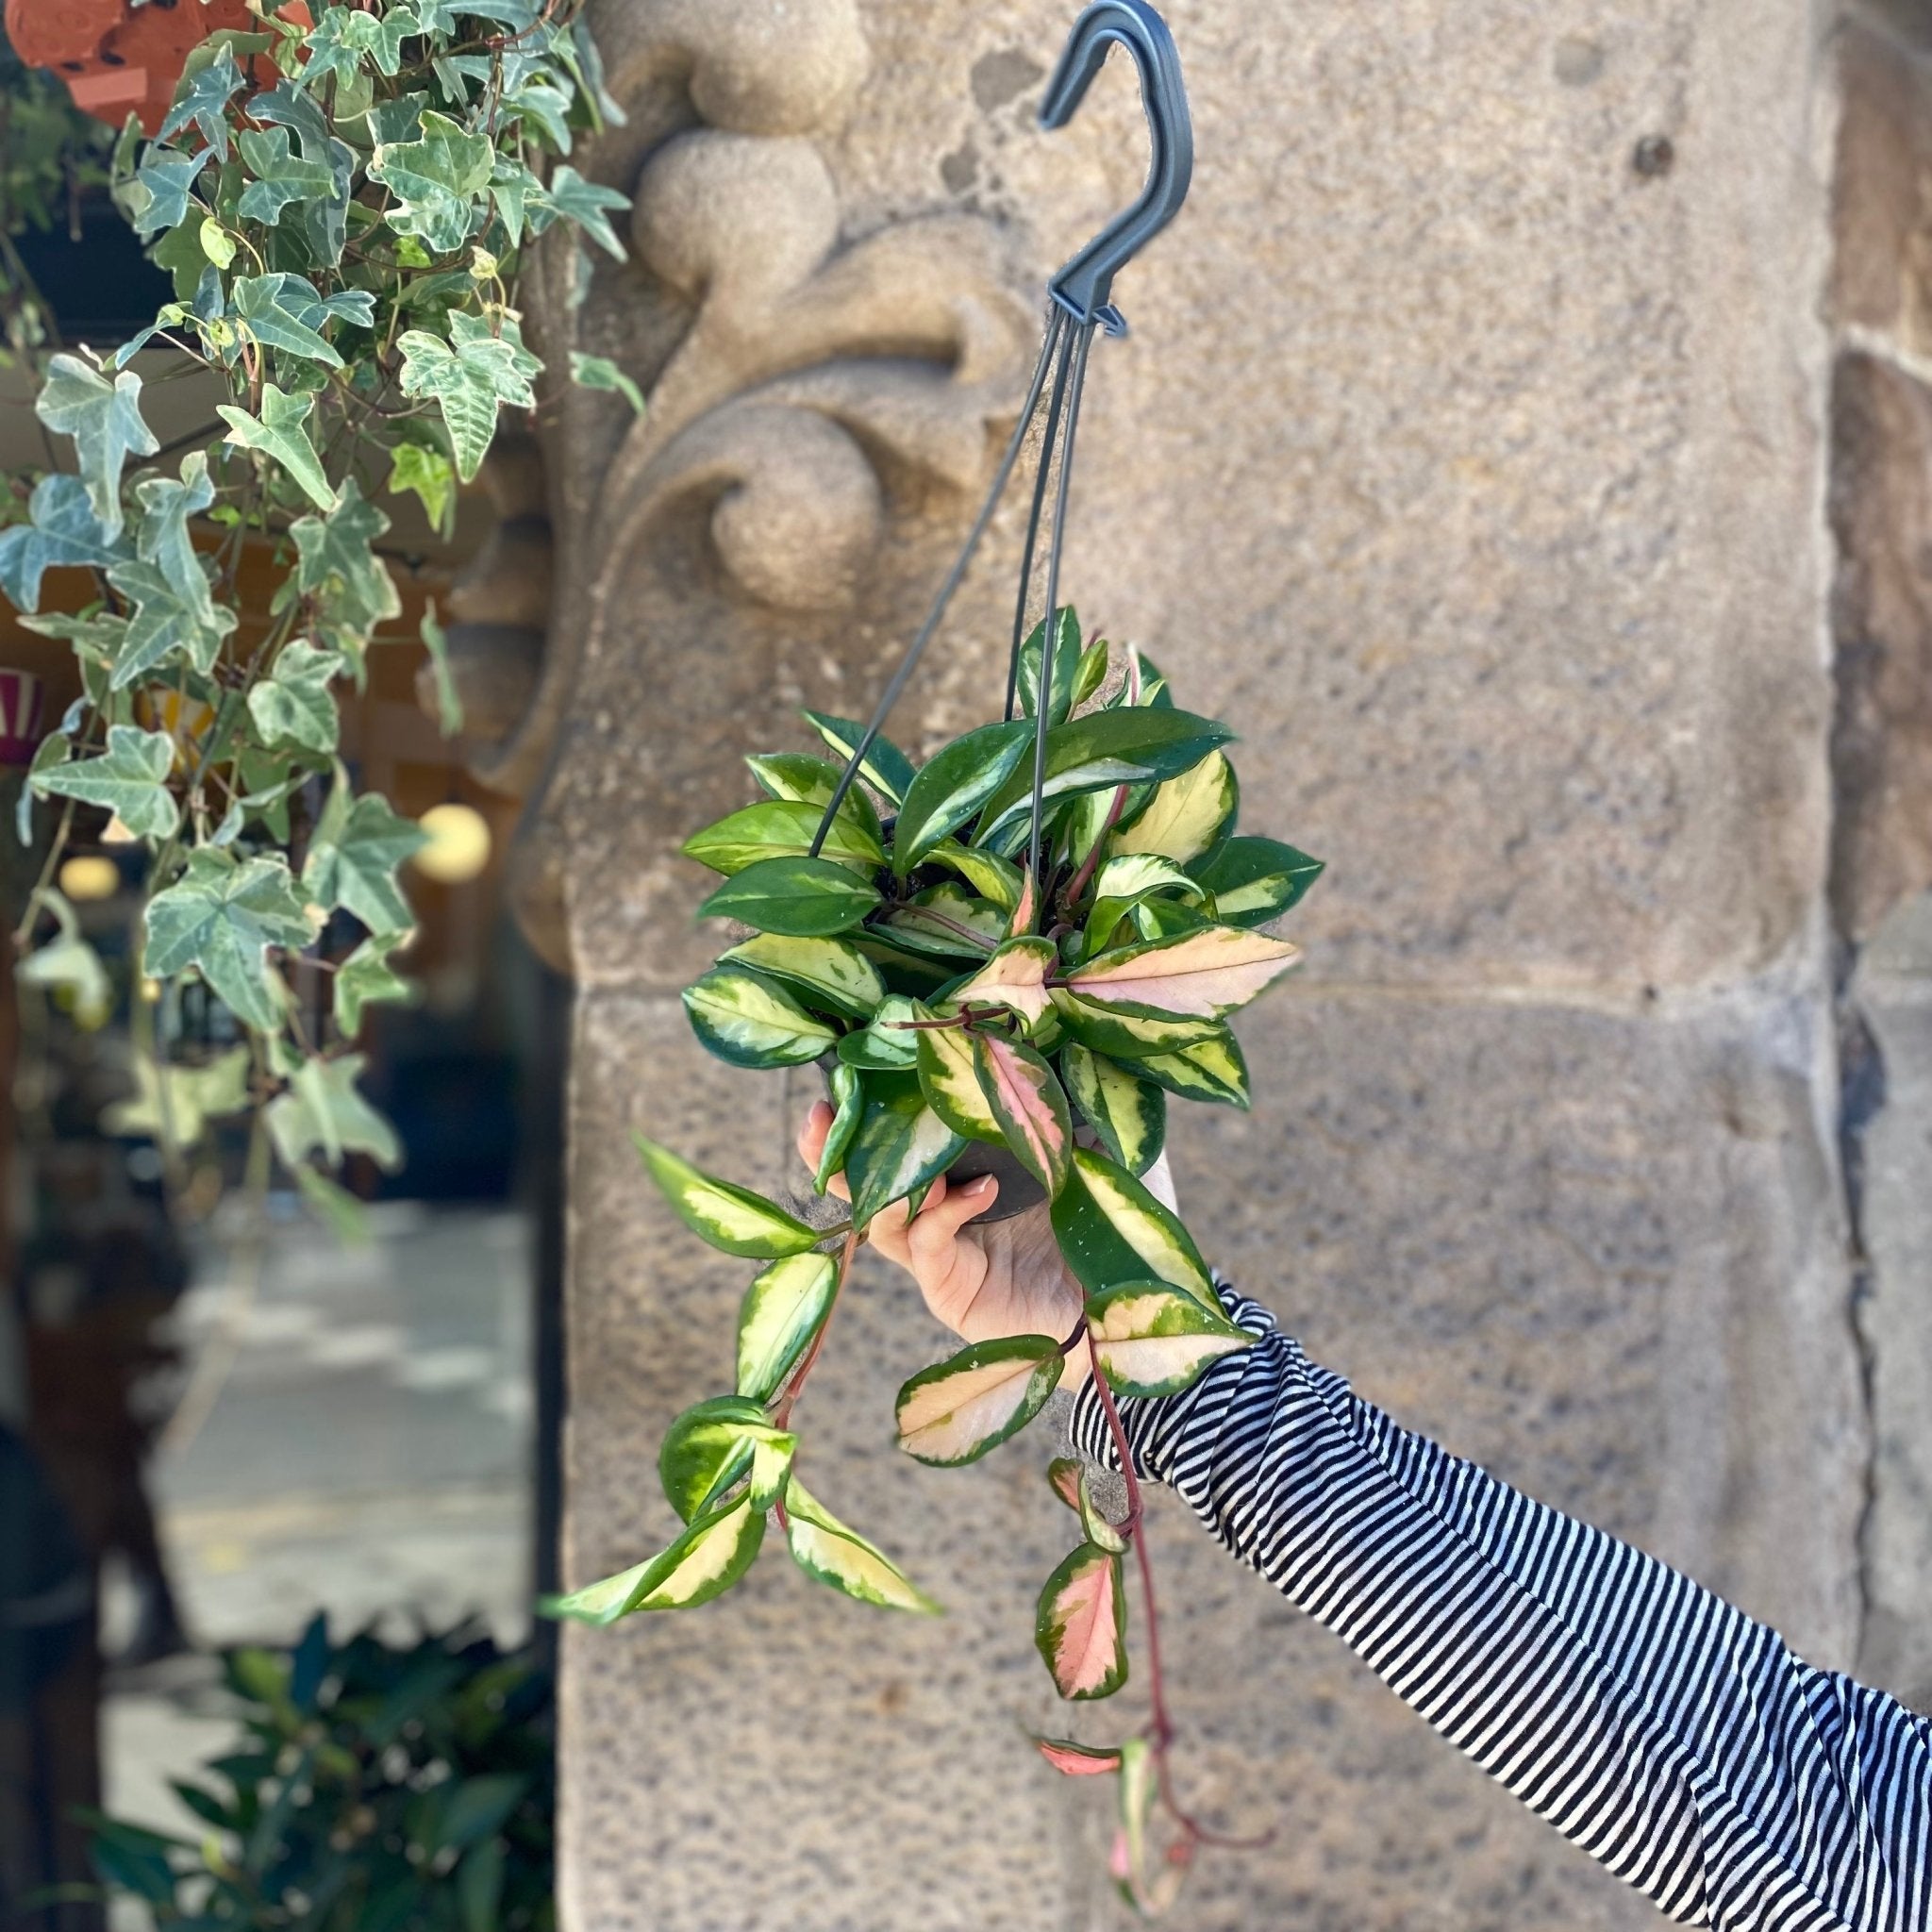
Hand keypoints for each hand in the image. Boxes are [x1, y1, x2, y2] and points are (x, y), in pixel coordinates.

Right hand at [797, 1102, 1090, 1389]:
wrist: (1114, 1305)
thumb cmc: (1093, 1231)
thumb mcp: (1074, 1160)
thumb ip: (1053, 1118)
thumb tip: (1050, 1053)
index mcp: (953, 1183)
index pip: (895, 1150)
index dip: (866, 1118)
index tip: (848, 1079)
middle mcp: (934, 1221)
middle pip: (864, 1187)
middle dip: (835, 1152)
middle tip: (820, 1113)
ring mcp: (937, 1259)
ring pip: (884, 1220)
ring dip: (889, 1185)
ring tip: (908, 1155)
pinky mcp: (949, 1292)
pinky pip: (928, 1246)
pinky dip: (946, 1212)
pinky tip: (982, 1189)